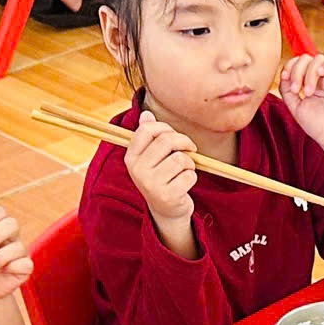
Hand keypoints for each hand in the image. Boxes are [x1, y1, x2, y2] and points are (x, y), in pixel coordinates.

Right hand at [125, 110, 201, 226]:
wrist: (166, 210)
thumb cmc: (161, 177)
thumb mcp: (151, 157)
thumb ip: (148, 136)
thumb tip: (146, 114)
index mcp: (131, 157)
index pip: (148, 130)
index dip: (166, 128)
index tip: (175, 136)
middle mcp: (138, 170)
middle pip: (166, 141)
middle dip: (184, 142)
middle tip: (190, 149)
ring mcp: (151, 184)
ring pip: (180, 159)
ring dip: (189, 163)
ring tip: (184, 170)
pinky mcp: (168, 196)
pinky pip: (189, 176)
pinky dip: (192, 177)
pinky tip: (184, 184)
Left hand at [278, 53, 323, 153]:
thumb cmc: (317, 125)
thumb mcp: (295, 106)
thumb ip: (287, 90)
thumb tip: (283, 75)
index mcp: (309, 81)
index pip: (298, 63)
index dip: (289, 66)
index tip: (285, 78)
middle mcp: (321, 77)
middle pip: (306, 58)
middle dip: (297, 71)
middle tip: (296, 89)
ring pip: (319, 59)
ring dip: (309, 72)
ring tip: (308, 92)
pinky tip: (321, 73)